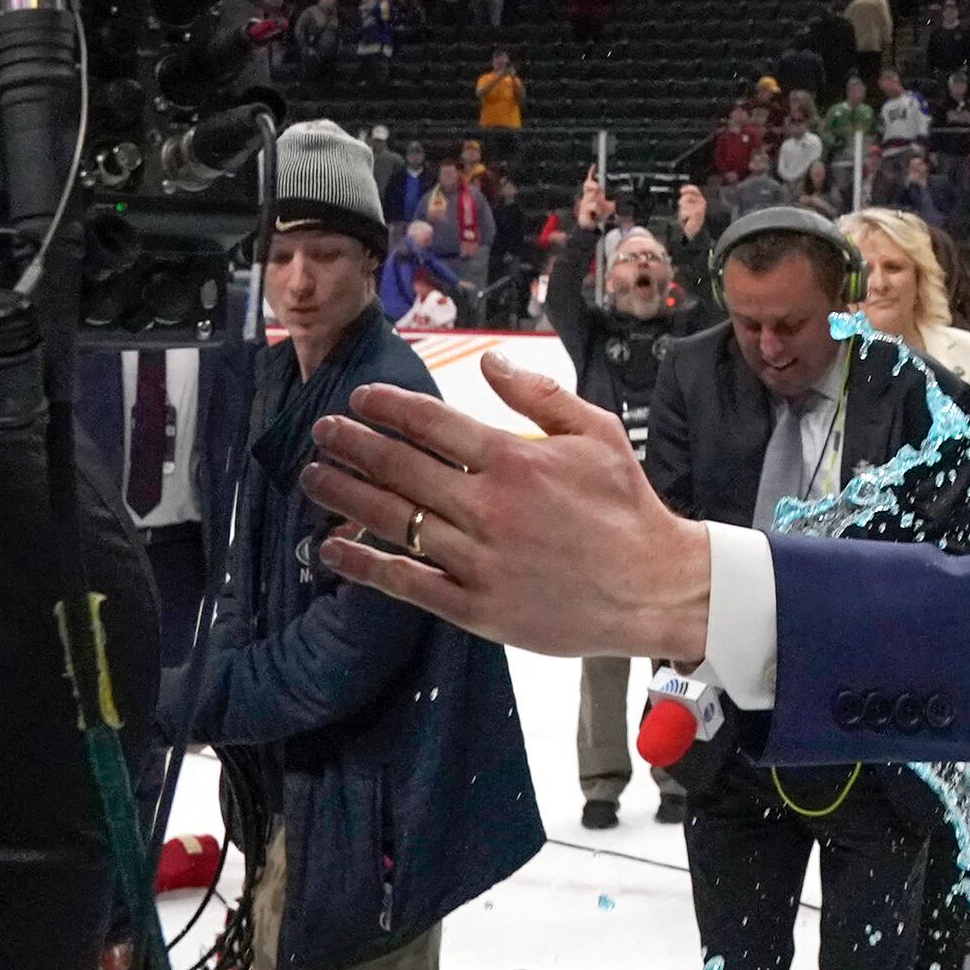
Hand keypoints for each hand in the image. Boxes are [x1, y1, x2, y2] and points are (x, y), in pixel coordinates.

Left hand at [301, 351, 713, 660]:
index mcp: (517, 460)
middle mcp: (489, 507)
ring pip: (391, 520)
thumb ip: (541, 395)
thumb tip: (492, 364)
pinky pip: (405, 581)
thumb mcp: (598, 434)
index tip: (362, 399)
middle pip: (398, 468)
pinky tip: (335, 549)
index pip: (432, 423)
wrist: (653, 586)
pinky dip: (363, 564)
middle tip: (324, 431)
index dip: (388, 407)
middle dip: (352, 444)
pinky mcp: (475, 605)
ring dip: (344, 495)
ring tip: (316, 478)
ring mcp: (478, 559)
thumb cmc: (628, 510)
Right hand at [575, 168, 608, 228]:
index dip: (591, 173)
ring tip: (599, 210)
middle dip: (594, 185)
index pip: (589, 182)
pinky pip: (592, 206)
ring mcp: (584, 203)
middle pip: (588, 185)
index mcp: (591, 194)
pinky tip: (596, 214)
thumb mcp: (610, 206)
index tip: (594, 166)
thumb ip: (614, 201)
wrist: (593, 226)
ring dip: (599, 204)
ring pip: (593, 198)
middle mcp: (586, 197)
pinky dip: (597, 210)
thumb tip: (622, 197)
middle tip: (598, 188)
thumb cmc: (600, 214)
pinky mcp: (582, 211)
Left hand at [676, 185, 707, 240]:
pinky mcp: (697, 213)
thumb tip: (682, 189)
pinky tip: (687, 221)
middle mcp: (702, 202)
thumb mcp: (688, 207)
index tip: (682, 191)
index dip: (687, 189)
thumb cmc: (691, 221)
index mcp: (700, 200)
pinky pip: (685, 211)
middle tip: (684, 211)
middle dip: (683, 203)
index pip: (694, 189)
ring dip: (682, 211)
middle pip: (687, 196)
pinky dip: (683, 217)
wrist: (694, 233)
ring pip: (684, 203)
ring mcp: (700, 207)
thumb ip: (687, 198)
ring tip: (686, 217)